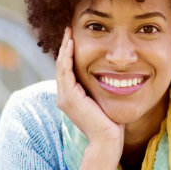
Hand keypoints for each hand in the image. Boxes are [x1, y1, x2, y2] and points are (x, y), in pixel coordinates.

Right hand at [56, 27, 124, 153]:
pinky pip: (66, 71)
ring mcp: (65, 97)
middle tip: (68, 30)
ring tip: (68, 32)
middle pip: (61, 65)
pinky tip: (71, 44)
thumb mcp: (101, 100)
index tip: (73, 38)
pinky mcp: (70, 97)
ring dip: (65, 48)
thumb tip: (107, 76)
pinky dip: (67, 56)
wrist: (108, 140)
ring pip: (61, 66)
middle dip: (65, 47)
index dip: (68, 53)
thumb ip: (97, 89)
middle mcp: (64, 96)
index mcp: (70, 97)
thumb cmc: (109, 122)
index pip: (67, 70)